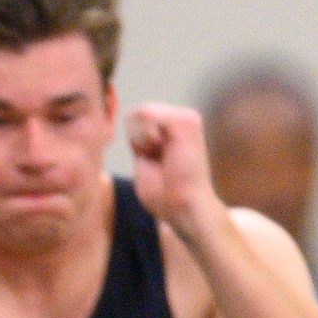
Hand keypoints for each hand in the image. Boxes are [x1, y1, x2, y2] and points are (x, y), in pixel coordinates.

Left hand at [128, 104, 228, 239]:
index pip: (135, 117)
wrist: (183, 206)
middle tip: (157, 158)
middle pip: (136, 112)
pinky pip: (148, 114)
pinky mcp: (187, 121)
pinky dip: (146, 136)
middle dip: (136, 138)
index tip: (152, 159)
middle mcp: (182, 117)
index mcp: (173, 126)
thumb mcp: (144, 156)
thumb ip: (140, 136)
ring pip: (142, 112)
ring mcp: (186, 117)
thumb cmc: (163, 191)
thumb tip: (129, 115)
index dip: (134, 140)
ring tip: (162, 156)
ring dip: (141, 139)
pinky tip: (160, 149)